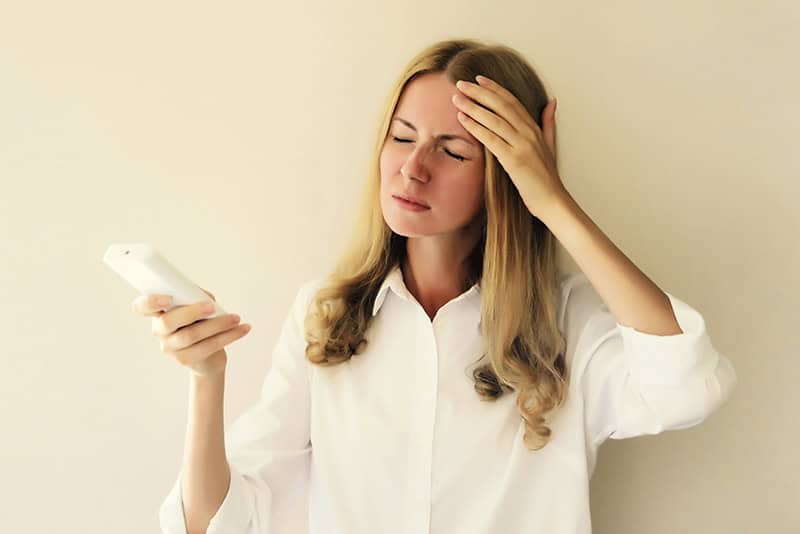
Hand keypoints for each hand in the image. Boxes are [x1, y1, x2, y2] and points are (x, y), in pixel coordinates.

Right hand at [131, 288, 250, 376]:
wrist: (209, 357)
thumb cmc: (202, 323)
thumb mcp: (199, 306)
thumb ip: (196, 297)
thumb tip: (201, 297)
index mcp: (159, 313)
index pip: (142, 307)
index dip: (150, 301)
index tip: (168, 298)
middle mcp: (160, 331)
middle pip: (168, 321)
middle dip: (192, 311)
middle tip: (212, 307)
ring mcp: (171, 348)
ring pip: (191, 335)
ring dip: (218, 324)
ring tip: (236, 318)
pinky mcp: (186, 360)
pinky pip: (208, 346)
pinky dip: (229, 336)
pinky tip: (243, 329)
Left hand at [452, 75, 567, 218]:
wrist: (553, 201)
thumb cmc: (548, 178)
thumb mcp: (550, 145)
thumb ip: (548, 123)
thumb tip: (552, 102)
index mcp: (535, 128)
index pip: (512, 101)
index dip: (495, 88)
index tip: (479, 79)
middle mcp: (528, 133)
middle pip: (501, 105)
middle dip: (479, 92)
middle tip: (460, 83)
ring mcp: (522, 145)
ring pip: (494, 119)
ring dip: (473, 106)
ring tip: (457, 98)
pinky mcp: (514, 160)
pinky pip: (491, 139)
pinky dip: (476, 127)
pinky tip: (462, 119)